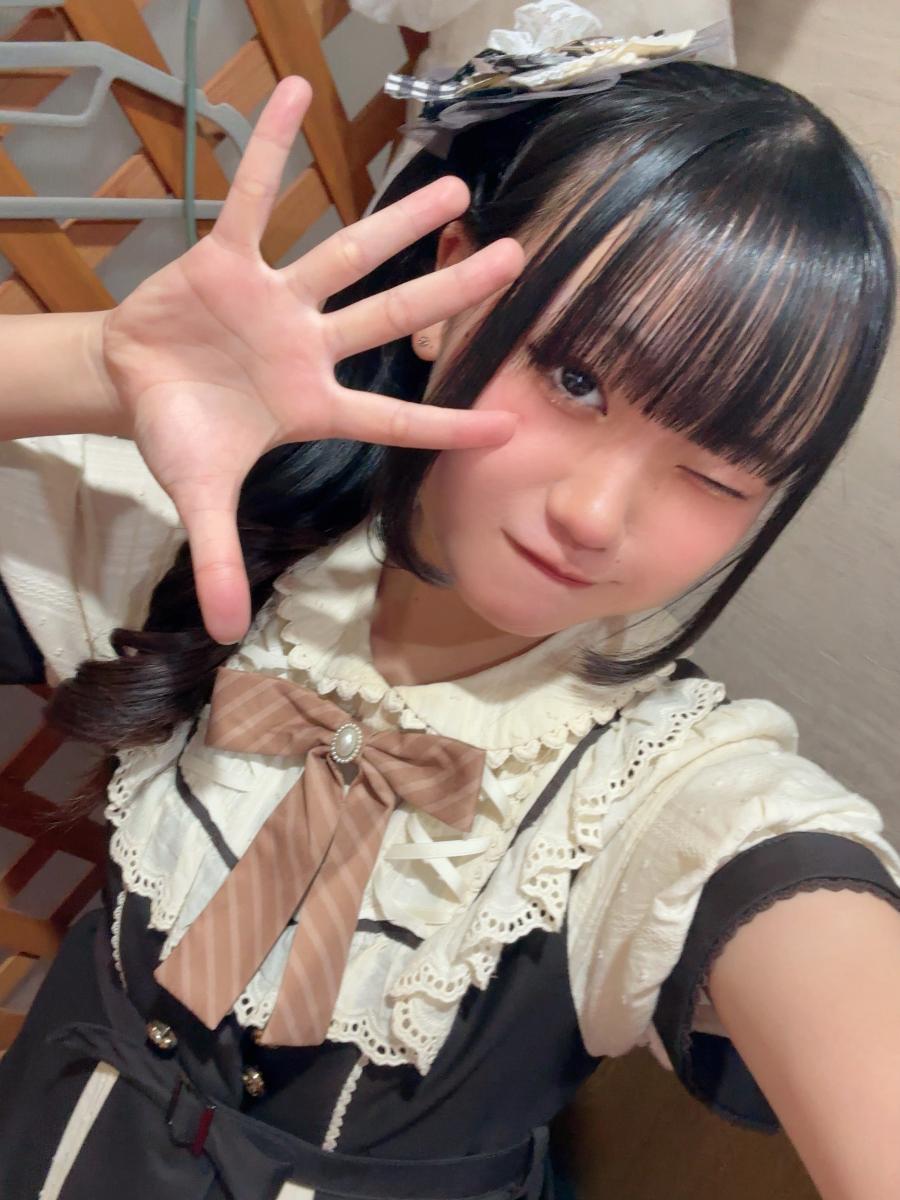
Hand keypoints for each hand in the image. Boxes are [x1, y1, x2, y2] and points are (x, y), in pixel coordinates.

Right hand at [99, 77, 523, 644]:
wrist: (134, 383)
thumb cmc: (183, 436)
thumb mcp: (199, 501)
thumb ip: (219, 559)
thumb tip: (223, 638)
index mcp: (314, 408)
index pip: (393, 421)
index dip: (448, 425)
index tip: (512, 425)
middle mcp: (311, 347)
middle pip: (392, 317)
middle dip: (451, 294)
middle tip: (517, 259)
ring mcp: (277, 301)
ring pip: (346, 254)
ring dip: (395, 219)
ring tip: (453, 184)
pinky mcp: (229, 261)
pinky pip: (253, 198)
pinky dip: (268, 150)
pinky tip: (291, 94)